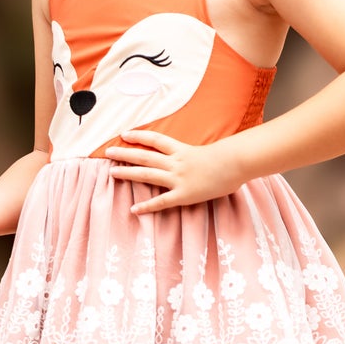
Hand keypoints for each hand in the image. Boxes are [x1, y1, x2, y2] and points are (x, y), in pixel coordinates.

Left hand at [105, 127, 249, 214]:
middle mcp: (176, 162)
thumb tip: (190, 156)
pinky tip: (134, 209)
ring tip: (112, 173)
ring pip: (147, 174)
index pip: (155, 140)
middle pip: (145, 156)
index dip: (139, 136)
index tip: (124, 134)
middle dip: (125, 154)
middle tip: (107, 153)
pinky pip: (161, 201)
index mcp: (181, 150)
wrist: (236, 164)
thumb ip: (194, 154)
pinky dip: (147, 206)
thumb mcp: (207, 150)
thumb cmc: (228, 158)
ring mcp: (178, 178)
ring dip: (128, 173)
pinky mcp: (184, 194)